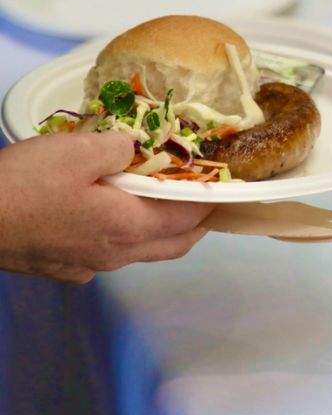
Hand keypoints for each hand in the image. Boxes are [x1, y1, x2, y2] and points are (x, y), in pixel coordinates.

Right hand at [0, 132, 214, 283]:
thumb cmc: (22, 186)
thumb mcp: (78, 150)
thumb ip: (120, 146)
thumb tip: (136, 146)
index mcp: (129, 226)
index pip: (189, 218)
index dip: (210, 200)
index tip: (225, 185)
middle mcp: (115, 254)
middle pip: (173, 243)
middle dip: (195, 222)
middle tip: (205, 198)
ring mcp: (88, 266)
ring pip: (141, 250)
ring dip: (160, 229)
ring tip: (162, 201)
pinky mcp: (64, 268)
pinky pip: (109, 254)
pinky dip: (126, 235)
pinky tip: (112, 214)